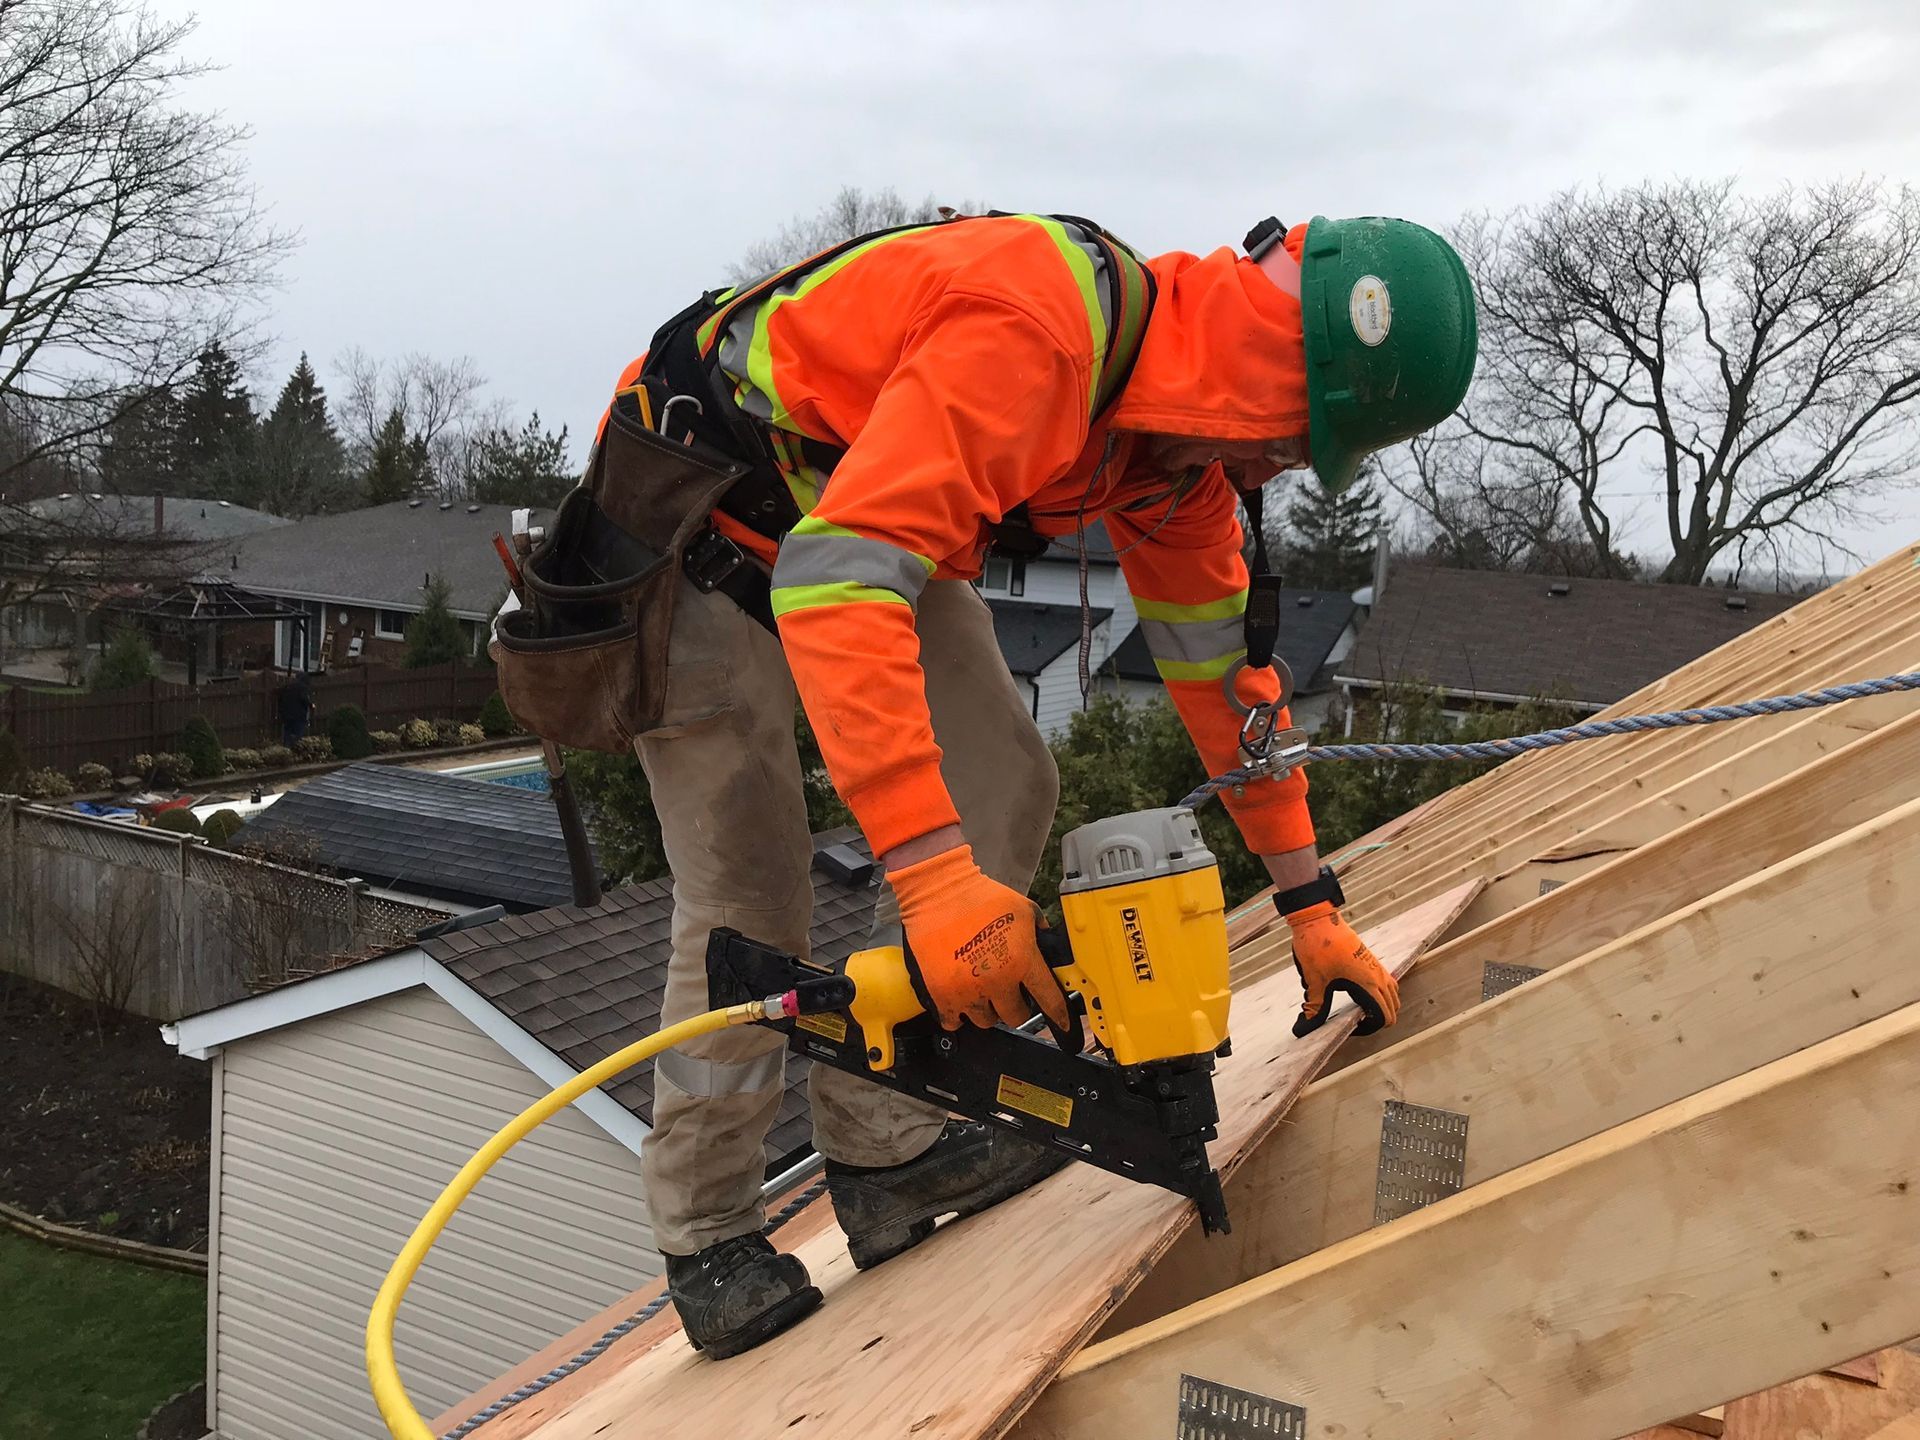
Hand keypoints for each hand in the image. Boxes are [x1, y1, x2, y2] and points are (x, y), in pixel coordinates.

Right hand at [887, 844, 1071, 1031]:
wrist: (939, 891)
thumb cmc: (980, 896)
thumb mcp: (1023, 907)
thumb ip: (1040, 927)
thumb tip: (1047, 938)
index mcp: (1022, 961)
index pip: (1050, 1000)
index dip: (1058, 1014)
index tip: (1061, 1023)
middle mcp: (998, 981)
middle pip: (1016, 1016)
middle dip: (1015, 1006)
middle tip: (1007, 992)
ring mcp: (969, 991)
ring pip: (986, 1021)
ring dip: (986, 1009)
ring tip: (981, 991)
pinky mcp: (942, 994)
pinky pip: (954, 1022)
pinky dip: (957, 1014)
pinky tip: (960, 998)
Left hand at [1282, 901, 1398, 1037]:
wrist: (1319, 919)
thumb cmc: (1318, 948)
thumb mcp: (1315, 982)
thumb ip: (1314, 1008)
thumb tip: (1303, 1028)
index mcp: (1368, 984)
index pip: (1384, 1017)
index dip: (1370, 1029)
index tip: (1353, 1028)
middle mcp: (1379, 976)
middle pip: (1393, 1008)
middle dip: (1378, 1020)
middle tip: (1355, 1022)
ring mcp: (1378, 966)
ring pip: (1394, 994)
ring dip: (1384, 1006)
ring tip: (1361, 1010)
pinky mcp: (1372, 959)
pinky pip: (1389, 980)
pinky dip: (1383, 992)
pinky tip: (1362, 993)